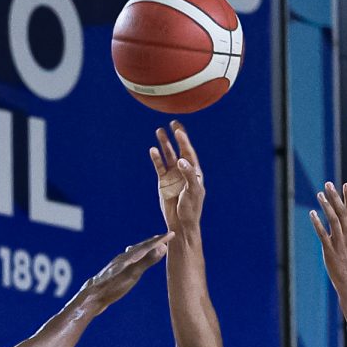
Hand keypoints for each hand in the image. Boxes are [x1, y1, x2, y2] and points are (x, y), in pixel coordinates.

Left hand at [84, 231, 172, 310]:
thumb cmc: (112, 287)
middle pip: (140, 247)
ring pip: (132, 253)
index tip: (172, 234)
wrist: (91, 297)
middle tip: (162, 237)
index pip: (148, 245)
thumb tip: (162, 248)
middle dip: (152, 242)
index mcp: (129, 257)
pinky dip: (133, 257)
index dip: (161, 240)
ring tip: (148, 247)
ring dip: (142, 248)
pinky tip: (129, 262)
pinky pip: (127, 260)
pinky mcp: (112, 273)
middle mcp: (122, 258)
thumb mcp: (132, 275)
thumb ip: (147, 261)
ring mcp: (116, 265)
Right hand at [149, 120, 204, 236]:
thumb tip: (181, 161)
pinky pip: (159, 167)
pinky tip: (152, 150)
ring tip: (159, 131)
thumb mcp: (193, 191)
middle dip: (175, 137)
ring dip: (164, 144)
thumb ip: (188, 175)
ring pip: (167, 156)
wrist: (180, 223)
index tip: (179, 130)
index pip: (189, 152)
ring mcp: (173, 175)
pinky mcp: (163, 181)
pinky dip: (156, 158)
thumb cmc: (191, 208)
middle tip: (172, 123)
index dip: (184, 141)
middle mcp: (183, 170)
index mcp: (194, 171)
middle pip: (178, 150)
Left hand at [309, 182, 346, 316]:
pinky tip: (312, 213)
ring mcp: (339, 242)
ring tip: (319, 194)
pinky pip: (322, 233)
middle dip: (335, 197)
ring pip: (332, 220)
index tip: (346, 185)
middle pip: (342, 211)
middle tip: (328, 184)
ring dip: (326, 206)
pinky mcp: (329, 250)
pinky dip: (317, 222)